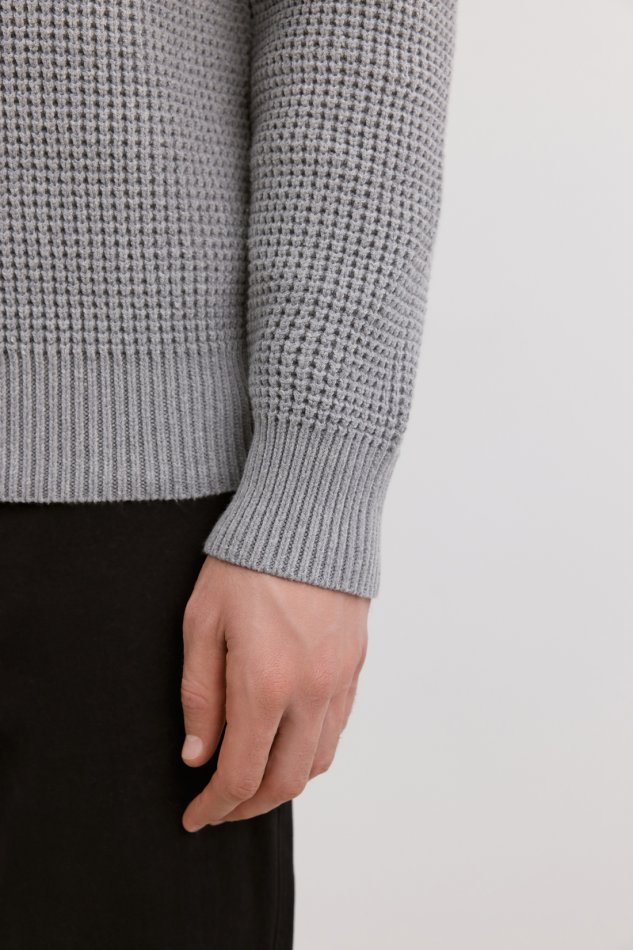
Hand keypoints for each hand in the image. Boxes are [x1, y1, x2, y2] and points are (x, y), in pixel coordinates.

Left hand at [180, 556, 369, 830]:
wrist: (309, 515)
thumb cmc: (246, 562)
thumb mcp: (202, 623)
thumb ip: (200, 696)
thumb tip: (198, 755)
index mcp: (266, 685)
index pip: (242, 774)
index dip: (215, 806)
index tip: (195, 817)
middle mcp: (311, 692)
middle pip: (286, 782)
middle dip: (249, 806)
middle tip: (220, 806)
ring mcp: (340, 680)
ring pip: (318, 761)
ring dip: (283, 782)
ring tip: (253, 777)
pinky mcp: (356, 664)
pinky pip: (338, 727)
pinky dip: (310, 749)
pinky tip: (288, 738)